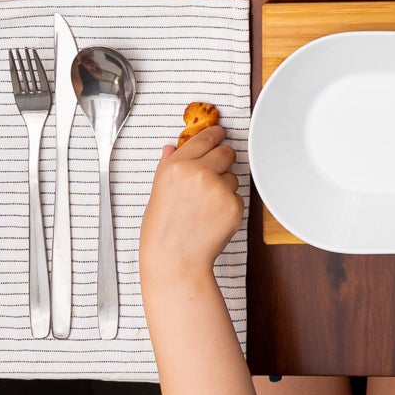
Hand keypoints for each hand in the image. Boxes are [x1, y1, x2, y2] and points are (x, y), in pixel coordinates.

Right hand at [143, 122, 243, 282]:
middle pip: (226, 151)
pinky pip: (237, 197)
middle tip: (215, 174)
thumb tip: (172, 148)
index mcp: (177, 166)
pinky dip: (228, 206)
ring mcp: (218, 188)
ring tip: (205, 207)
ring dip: (225, 186)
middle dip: (223, 159)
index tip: (219, 134)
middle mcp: (198, 173)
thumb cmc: (162, 231)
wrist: (175, 261)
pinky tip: (212, 218)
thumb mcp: (157, 192)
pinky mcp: (233, 205)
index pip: (205, 138)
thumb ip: (168, 166)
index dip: (214, 135)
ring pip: (233, 176)